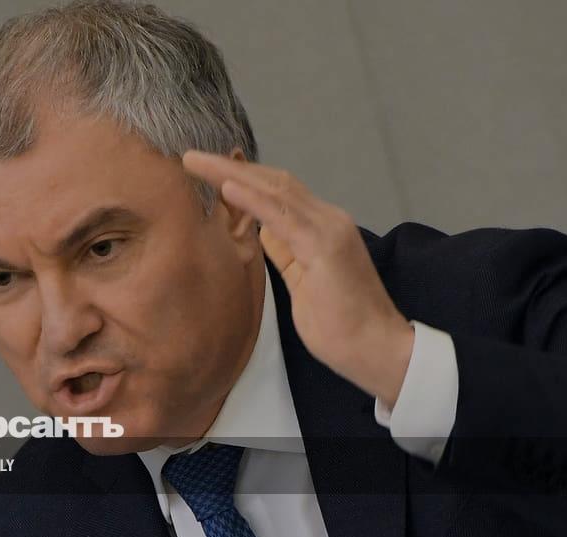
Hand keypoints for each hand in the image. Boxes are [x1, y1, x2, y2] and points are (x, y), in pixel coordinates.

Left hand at [182, 150, 414, 406]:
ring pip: (273, 189)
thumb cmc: (339, 324)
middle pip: (272, 181)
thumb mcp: (301, 281)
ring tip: (196, 162)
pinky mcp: (324, 246)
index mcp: (320, 227)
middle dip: (230, 167)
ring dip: (231, 174)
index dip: (243, 178)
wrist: (375, 349)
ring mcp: (327, 229)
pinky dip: (252, 198)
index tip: (209, 170)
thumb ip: (285, 252)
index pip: (277, 192)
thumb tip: (262, 230)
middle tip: (191, 158)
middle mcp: (326, 219)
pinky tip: (226, 186)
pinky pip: (280, 215)